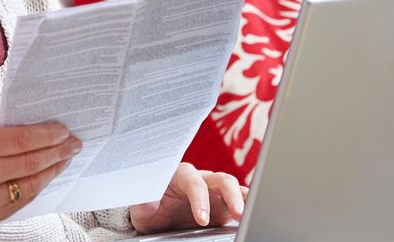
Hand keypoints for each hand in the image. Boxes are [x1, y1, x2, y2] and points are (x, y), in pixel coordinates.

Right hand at [0, 122, 81, 223]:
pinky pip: (25, 199)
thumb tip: (41, 134)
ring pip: (32, 183)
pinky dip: (40, 185)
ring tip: (67, 158)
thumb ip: (4, 138)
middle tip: (74, 143)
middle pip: (31, 162)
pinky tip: (50, 175)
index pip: (21, 140)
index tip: (63, 130)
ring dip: (54, 169)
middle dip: (58, 151)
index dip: (47, 135)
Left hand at [129, 163, 248, 233]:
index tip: (202, 219)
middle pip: (221, 179)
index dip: (200, 200)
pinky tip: (252, 214)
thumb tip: (149, 196)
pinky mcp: (222, 205)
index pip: (194, 183)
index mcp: (181, 175)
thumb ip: (145, 199)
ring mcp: (213, 191)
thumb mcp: (142, 206)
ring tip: (246, 215)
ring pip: (233, 187)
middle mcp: (200, 179)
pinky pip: (238, 200)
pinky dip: (247, 205)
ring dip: (242, 199)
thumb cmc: (149, 207)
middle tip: (238, 213)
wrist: (156, 218)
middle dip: (231, 196)